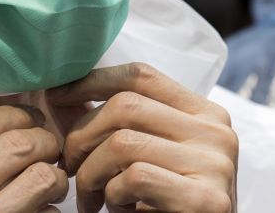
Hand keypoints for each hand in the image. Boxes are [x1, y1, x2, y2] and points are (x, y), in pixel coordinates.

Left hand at [47, 63, 237, 212]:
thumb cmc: (169, 207)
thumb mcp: (156, 157)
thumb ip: (128, 126)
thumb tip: (67, 93)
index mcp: (206, 114)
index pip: (141, 75)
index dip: (93, 81)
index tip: (57, 96)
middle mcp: (217, 133)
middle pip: (125, 106)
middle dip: (81, 136)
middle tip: (68, 168)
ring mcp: (215, 166)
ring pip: (122, 142)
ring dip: (90, 174)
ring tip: (91, 200)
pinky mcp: (206, 200)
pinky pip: (134, 179)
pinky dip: (112, 197)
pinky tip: (118, 212)